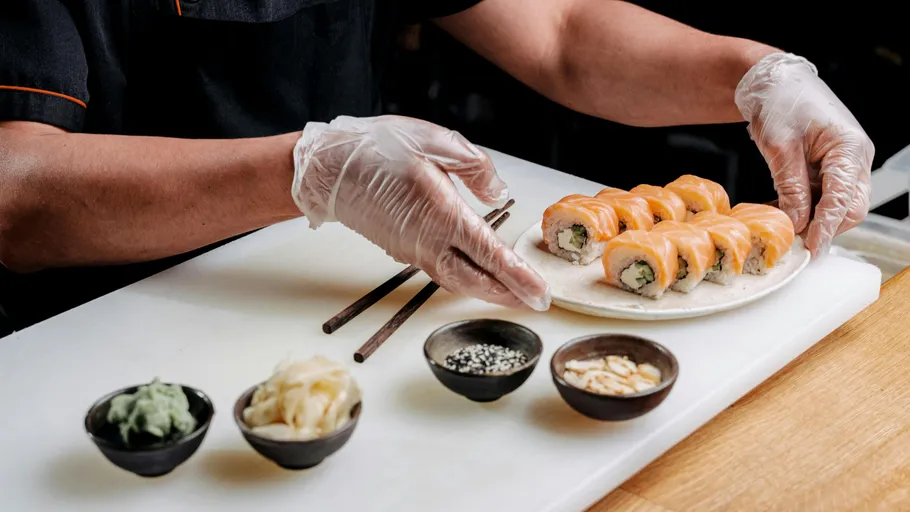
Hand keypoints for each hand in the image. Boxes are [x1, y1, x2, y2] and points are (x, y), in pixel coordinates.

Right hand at [291, 115, 550, 310]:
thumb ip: (476, 167)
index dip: (518, 277)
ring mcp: (413, 250)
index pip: (490, 255)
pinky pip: (440, 271)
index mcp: (443, 215)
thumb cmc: (377, 150)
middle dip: (508, 294)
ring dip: (486, 290)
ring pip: (457, 280)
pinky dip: (464, 279)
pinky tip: (475, 273)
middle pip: (476, 281)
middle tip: (534, 303)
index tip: (539, 293)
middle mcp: (428, 242)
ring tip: (511, 293)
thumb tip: (498, 193)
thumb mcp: (436, 141)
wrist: (328, 169)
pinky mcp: (402, 249)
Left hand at [735, 52, 873, 256]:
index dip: (827, 227)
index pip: (844, 199)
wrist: (773, 81)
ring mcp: (843, 164)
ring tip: (781, 224)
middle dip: (824, 228)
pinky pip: (822, 196)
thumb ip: (791, 186)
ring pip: (837, 205)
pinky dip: (804, 207)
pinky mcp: (828, 168)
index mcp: (849, 148)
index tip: (811, 249)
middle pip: (850, 208)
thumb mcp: (780, 146)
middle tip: (794, 243)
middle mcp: (854, 158)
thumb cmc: (780, 102)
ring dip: (811, 219)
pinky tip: (781, 209)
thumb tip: (797, 223)